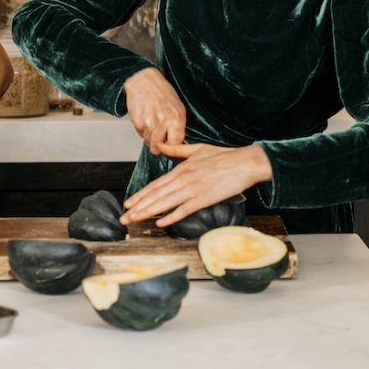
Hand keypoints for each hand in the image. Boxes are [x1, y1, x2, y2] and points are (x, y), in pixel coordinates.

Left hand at [120, 142, 272, 227]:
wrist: (245, 162)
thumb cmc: (224, 156)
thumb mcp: (197, 149)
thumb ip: (176, 150)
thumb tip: (161, 145)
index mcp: (181, 169)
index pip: (155, 185)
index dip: (140, 195)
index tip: (128, 203)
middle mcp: (183, 179)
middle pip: (156, 195)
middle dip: (138, 207)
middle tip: (124, 218)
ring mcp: (193, 189)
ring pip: (165, 203)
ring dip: (148, 212)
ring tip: (134, 220)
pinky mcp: (205, 198)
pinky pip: (185, 209)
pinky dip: (172, 216)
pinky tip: (161, 222)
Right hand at [123, 68, 186, 153]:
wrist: (144, 81)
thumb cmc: (162, 93)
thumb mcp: (178, 108)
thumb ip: (178, 128)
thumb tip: (175, 144)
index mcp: (176, 118)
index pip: (175, 145)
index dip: (171, 146)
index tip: (169, 143)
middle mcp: (163, 121)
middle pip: (159, 147)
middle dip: (158, 144)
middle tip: (158, 135)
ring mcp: (149, 122)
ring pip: (148, 141)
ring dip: (149, 136)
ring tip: (152, 122)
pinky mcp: (137, 121)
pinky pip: (140, 134)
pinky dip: (142, 129)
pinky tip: (145, 118)